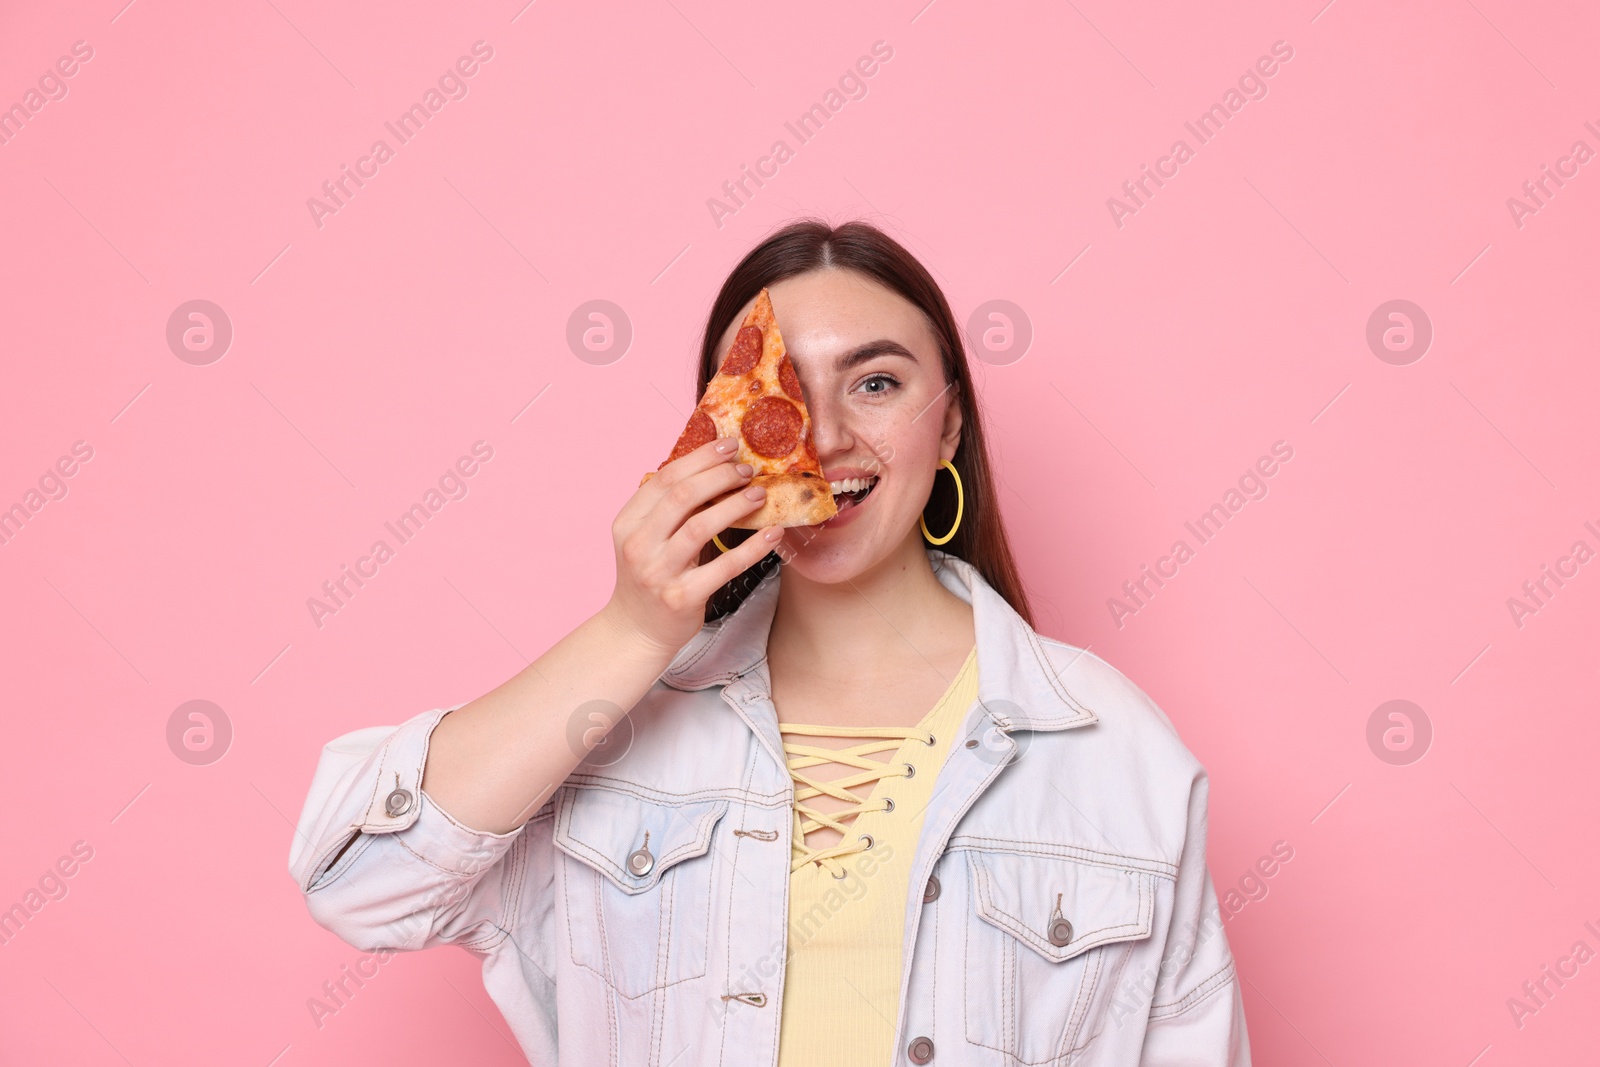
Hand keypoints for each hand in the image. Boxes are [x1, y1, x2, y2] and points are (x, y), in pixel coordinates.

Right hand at [603, 436, 783, 652]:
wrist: (636, 630)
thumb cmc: (649, 576)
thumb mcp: (645, 538)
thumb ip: (668, 508)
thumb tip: (713, 469)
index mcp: (627, 522)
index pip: (664, 478)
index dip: (699, 458)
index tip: (728, 445)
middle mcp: (638, 544)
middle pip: (682, 496)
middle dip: (719, 476)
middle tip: (746, 470)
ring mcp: (658, 572)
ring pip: (701, 526)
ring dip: (735, 505)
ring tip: (759, 493)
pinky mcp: (681, 597)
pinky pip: (724, 566)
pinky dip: (752, 547)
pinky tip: (772, 533)